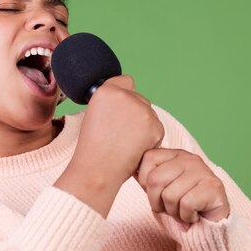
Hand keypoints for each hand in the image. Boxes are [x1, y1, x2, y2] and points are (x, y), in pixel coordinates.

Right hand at [54, 75, 163, 217]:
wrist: (98, 169)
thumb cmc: (93, 147)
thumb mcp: (94, 113)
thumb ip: (112, 101)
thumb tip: (130, 99)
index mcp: (106, 91)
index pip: (126, 81)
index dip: (124, 95)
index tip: (120, 109)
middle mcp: (125, 96)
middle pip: (140, 99)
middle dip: (135, 114)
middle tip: (120, 133)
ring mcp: (142, 110)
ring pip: (149, 115)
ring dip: (143, 127)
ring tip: (125, 143)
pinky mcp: (155, 126)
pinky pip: (157, 129)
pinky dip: (150, 139)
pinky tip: (134, 149)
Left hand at [134, 148, 229, 224]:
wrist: (212, 222)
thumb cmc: (182, 204)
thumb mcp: (161, 188)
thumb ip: (147, 177)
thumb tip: (125, 168)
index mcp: (174, 154)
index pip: (147, 159)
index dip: (144, 183)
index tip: (156, 194)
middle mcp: (189, 158)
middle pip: (156, 179)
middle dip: (157, 201)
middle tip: (168, 208)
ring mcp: (203, 171)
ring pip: (170, 195)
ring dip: (173, 212)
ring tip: (183, 212)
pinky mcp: (214, 187)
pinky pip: (186, 205)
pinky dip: (186, 217)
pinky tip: (194, 215)